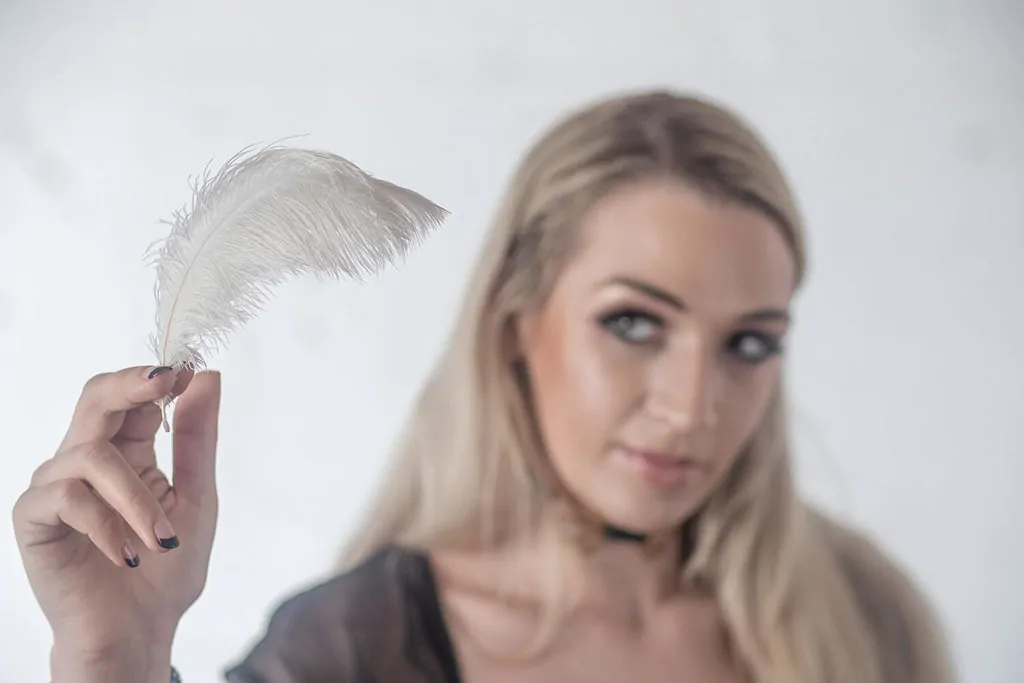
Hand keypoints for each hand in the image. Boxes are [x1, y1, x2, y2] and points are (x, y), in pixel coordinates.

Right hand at [12, 366, 220, 680]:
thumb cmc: (167, 567)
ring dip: (136, 500)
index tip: (186, 370)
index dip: (157, 377)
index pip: (131, 395)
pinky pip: (66, 497)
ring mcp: (56, 487)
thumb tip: (206, 375)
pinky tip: (130, 554)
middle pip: (96, 398)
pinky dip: (106, 525)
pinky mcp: (33, 519)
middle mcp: (87, 460)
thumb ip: (197, 438)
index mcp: (128, 450)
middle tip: (167, 382)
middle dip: (131, 385)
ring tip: (162, 540)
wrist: (139, 631)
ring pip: (92, 455)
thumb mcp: (196, 496)